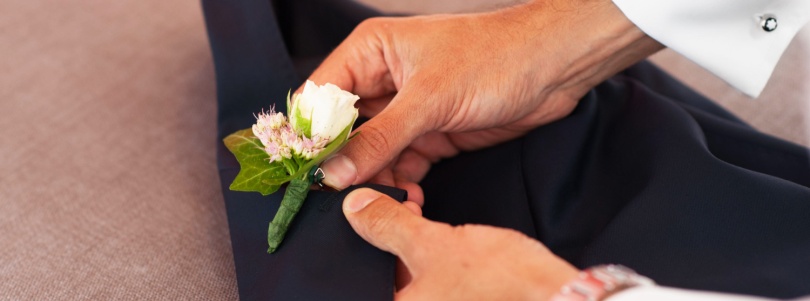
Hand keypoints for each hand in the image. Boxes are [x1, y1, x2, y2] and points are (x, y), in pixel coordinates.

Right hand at [307, 0, 661, 201]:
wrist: (553, 68)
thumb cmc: (493, 58)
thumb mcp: (430, 99)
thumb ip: (380, 138)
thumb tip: (334, 171)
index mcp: (370, 52)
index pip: (321, 96)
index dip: (310, 134)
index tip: (306, 173)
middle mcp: (383, 80)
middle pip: (344, 130)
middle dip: (345, 164)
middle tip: (343, 196)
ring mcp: (408, 110)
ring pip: (373, 153)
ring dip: (377, 180)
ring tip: (385, 202)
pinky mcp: (431, 133)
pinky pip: (403, 165)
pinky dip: (403, 184)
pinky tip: (410, 199)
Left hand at [343, 188, 579, 299]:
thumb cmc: (501, 288)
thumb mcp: (435, 246)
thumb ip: (388, 226)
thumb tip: (354, 207)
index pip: (357, 279)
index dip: (354, 246)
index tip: (359, 214)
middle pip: (380, 281)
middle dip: (382, 245)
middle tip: (391, 210)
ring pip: (405, 284)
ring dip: (404, 252)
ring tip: (416, 217)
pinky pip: (429, 291)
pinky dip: (426, 267)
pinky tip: (438, 241)